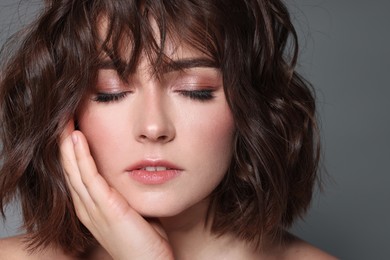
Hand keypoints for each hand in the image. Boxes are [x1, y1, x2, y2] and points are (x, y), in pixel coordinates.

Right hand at [60, 120, 173, 259]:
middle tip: (64, 118)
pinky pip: (88, 176)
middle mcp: (87, 207)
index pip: (77, 175)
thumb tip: (135, 175)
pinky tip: (77, 138)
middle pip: (70, 169)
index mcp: (93, 208)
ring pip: (74, 169)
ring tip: (65, 121)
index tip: (74, 129)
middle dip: (65, 143)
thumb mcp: (132, 211)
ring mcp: (93, 209)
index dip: (73, 152)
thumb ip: (126, 195)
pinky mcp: (105, 208)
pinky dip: (80, 156)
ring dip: (68, 143)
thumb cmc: (145, 241)